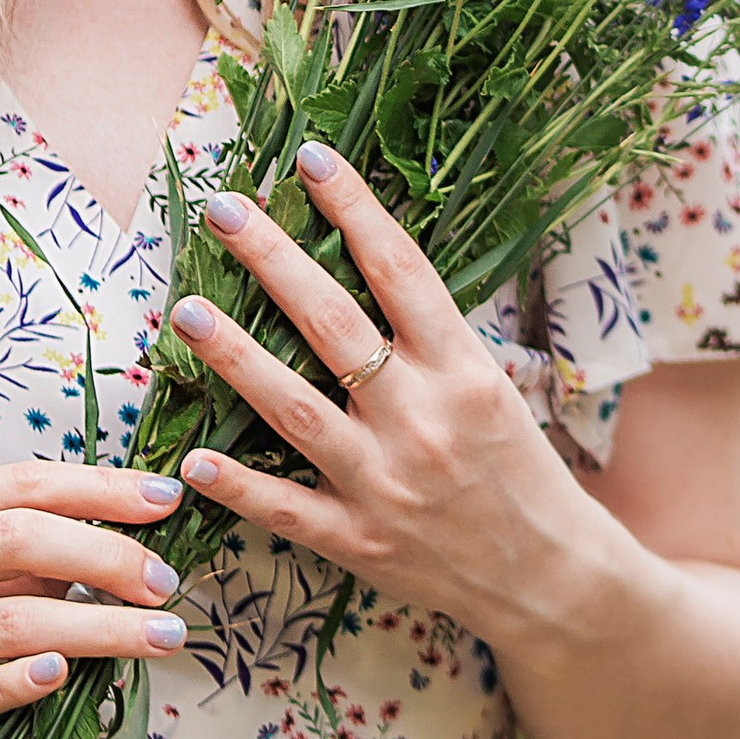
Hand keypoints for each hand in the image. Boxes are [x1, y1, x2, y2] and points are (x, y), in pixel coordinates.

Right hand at [0, 460, 193, 738]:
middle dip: (108, 553)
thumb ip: (14, 556)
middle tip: (167, 582)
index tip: (166, 499)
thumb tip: (116, 542)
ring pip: (12, 619)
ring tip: (160, 637)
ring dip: (100, 626)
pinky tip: (67, 676)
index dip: (100, 486)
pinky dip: (23, 681)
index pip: (21, 483)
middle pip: (21, 538)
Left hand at [170, 142, 610, 652]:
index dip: (355, 209)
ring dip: (236, 358)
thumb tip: (366, 262)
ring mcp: (387, 484)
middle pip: (334, 324)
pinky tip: (193, 458)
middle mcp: (423, 419)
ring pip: (296, 410)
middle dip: (274, 261)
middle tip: (224, 210)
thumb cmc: (521, 469)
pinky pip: (288, 510)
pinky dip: (240, 486)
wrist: (553, 579)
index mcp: (464, 370)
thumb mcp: (495, 387)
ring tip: (186, 312)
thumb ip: (434, 337)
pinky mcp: (361, 543)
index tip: (312, 159)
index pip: (401, 270)